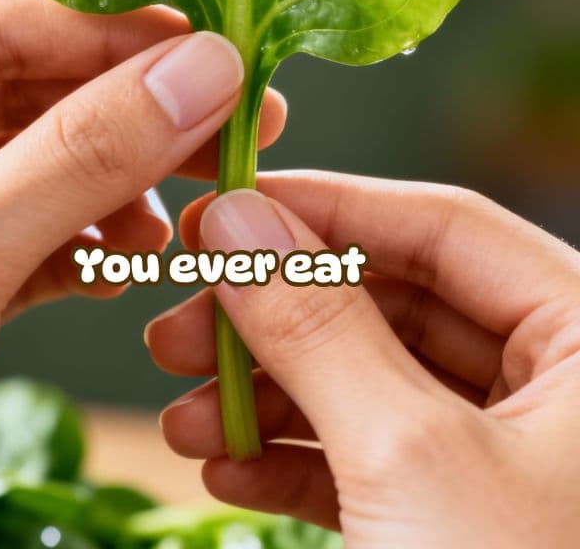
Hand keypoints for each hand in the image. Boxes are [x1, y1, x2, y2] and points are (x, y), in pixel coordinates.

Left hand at [0, 0, 284, 543]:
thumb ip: (81, 157)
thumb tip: (200, 71)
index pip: (2, 22)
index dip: (114, 31)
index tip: (212, 49)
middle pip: (30, 87)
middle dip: (133, 108)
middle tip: (235, 118)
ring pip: (39, 162)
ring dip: (120, 179)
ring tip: (191, 206)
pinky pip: (31, 235)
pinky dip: (89, 243)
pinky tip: (134, 258)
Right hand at [147, 172, 579, 547]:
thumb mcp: (409, 459)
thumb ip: (319, 323)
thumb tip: (240, 217)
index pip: (445, 227)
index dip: (327, 205)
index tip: (224, 205)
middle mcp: (564, 385)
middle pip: (399, 302)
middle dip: (280, 313)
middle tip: (179, 322)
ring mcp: (519, 459)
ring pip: (378, 380)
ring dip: (272, 391)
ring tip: (182, 410)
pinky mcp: (472, 520)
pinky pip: (379, 457)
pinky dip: (298, 458)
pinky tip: (225, 465)